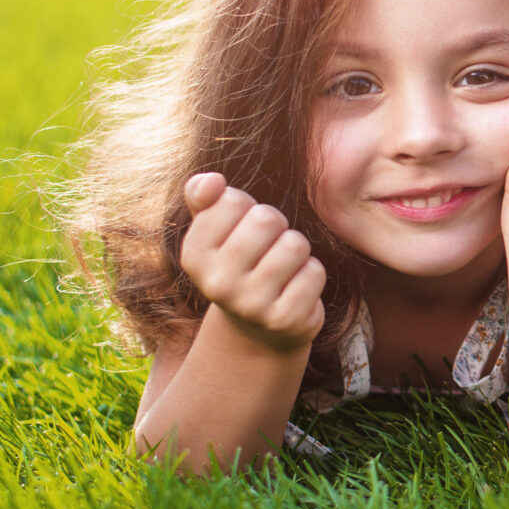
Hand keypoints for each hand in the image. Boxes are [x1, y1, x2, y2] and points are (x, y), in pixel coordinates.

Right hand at [178, 172, 326, 352]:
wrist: (257, 327)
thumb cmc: (240, 263)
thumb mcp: (214, 231)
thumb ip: (204, 199)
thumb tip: (211, 181)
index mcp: (193, 255)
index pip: (233, 200)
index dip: (248, 207)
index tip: (243, 228)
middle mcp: (216, 283)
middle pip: (267, 219)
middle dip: (277, 225)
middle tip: (270, 246)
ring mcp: (250, 304)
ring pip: (295, 244)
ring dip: (297, 249)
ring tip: (283, 267)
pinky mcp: (284, 319)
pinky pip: (314, 272)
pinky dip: (311, 274)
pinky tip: (295, 288)